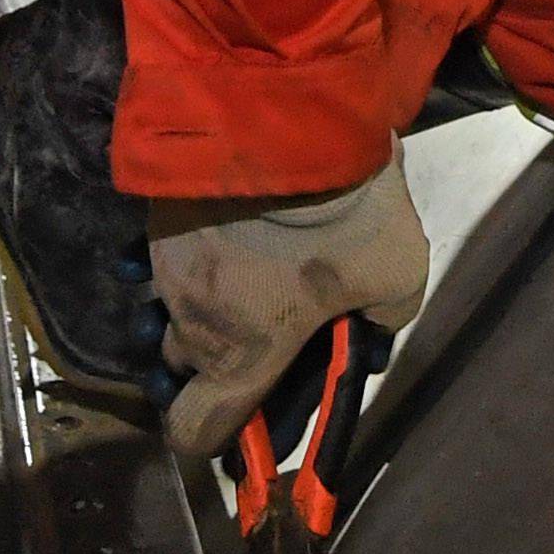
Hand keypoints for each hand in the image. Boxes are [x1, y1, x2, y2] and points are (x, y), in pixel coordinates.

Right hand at [151, 162, 429, 457]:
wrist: (284, 115)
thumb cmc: (343, 212)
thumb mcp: (399, 274)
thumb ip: (384, 318)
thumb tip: (371, 325)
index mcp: (244, 355)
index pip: (194, 431)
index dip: (214, 438)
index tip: (244, 418)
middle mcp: (192, 322)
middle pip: (184, 365)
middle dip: (216, 354)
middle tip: (262, 319)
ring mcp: (165, 267)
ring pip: (172, 304)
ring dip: (200, 299)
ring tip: (242, 267)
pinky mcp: (154, 217)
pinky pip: (162, 252)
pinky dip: (187, 250)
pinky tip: (220, 224)